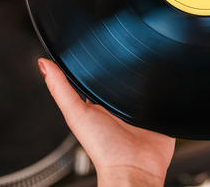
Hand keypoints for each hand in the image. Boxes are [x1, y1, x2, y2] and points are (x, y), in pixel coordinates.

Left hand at [38, 58, 174, 186]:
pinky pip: (166, 96)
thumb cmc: (103, 149)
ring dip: (148, 74)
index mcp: (98, 105)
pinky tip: (165, 81)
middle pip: (122, 78)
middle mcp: (119, 106)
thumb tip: (42, 64)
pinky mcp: (160, 115)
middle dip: (126, 63)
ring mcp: (141, 110)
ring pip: (145, 83)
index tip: (97, 42)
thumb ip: (61, 90)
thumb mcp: (76, 114)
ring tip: (148, 63)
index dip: (96, 61)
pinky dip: (166, 88)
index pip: (96, 76)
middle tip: (127, 51)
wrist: (134, 168)